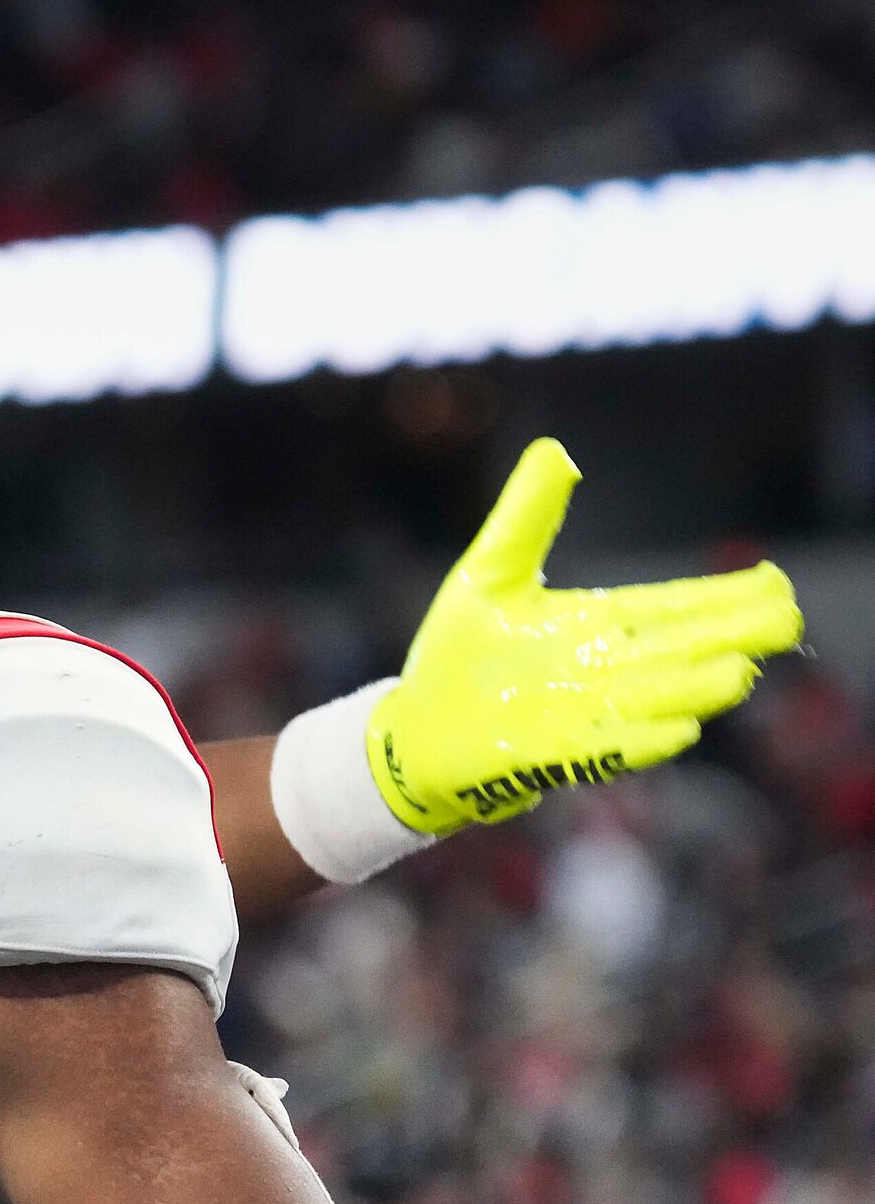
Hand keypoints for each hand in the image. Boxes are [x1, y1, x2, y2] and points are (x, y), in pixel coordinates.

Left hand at [367, 437, 803, 830]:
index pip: (672, 608)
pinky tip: (678, 731)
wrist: (418, 727)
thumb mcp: (490, 573)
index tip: (774, 583)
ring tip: (739, 674)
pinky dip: (637, 740)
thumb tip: (556, 449)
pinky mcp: (547, 754)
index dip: (723, 598)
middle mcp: (602, 671)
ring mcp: (581, 714)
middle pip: (677, 651)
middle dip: (729, 638)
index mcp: (596, 625)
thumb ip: (527, 517)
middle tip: (786, 622)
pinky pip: (602, 750)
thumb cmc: (460, 652)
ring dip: (693, 688)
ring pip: (650, 700)